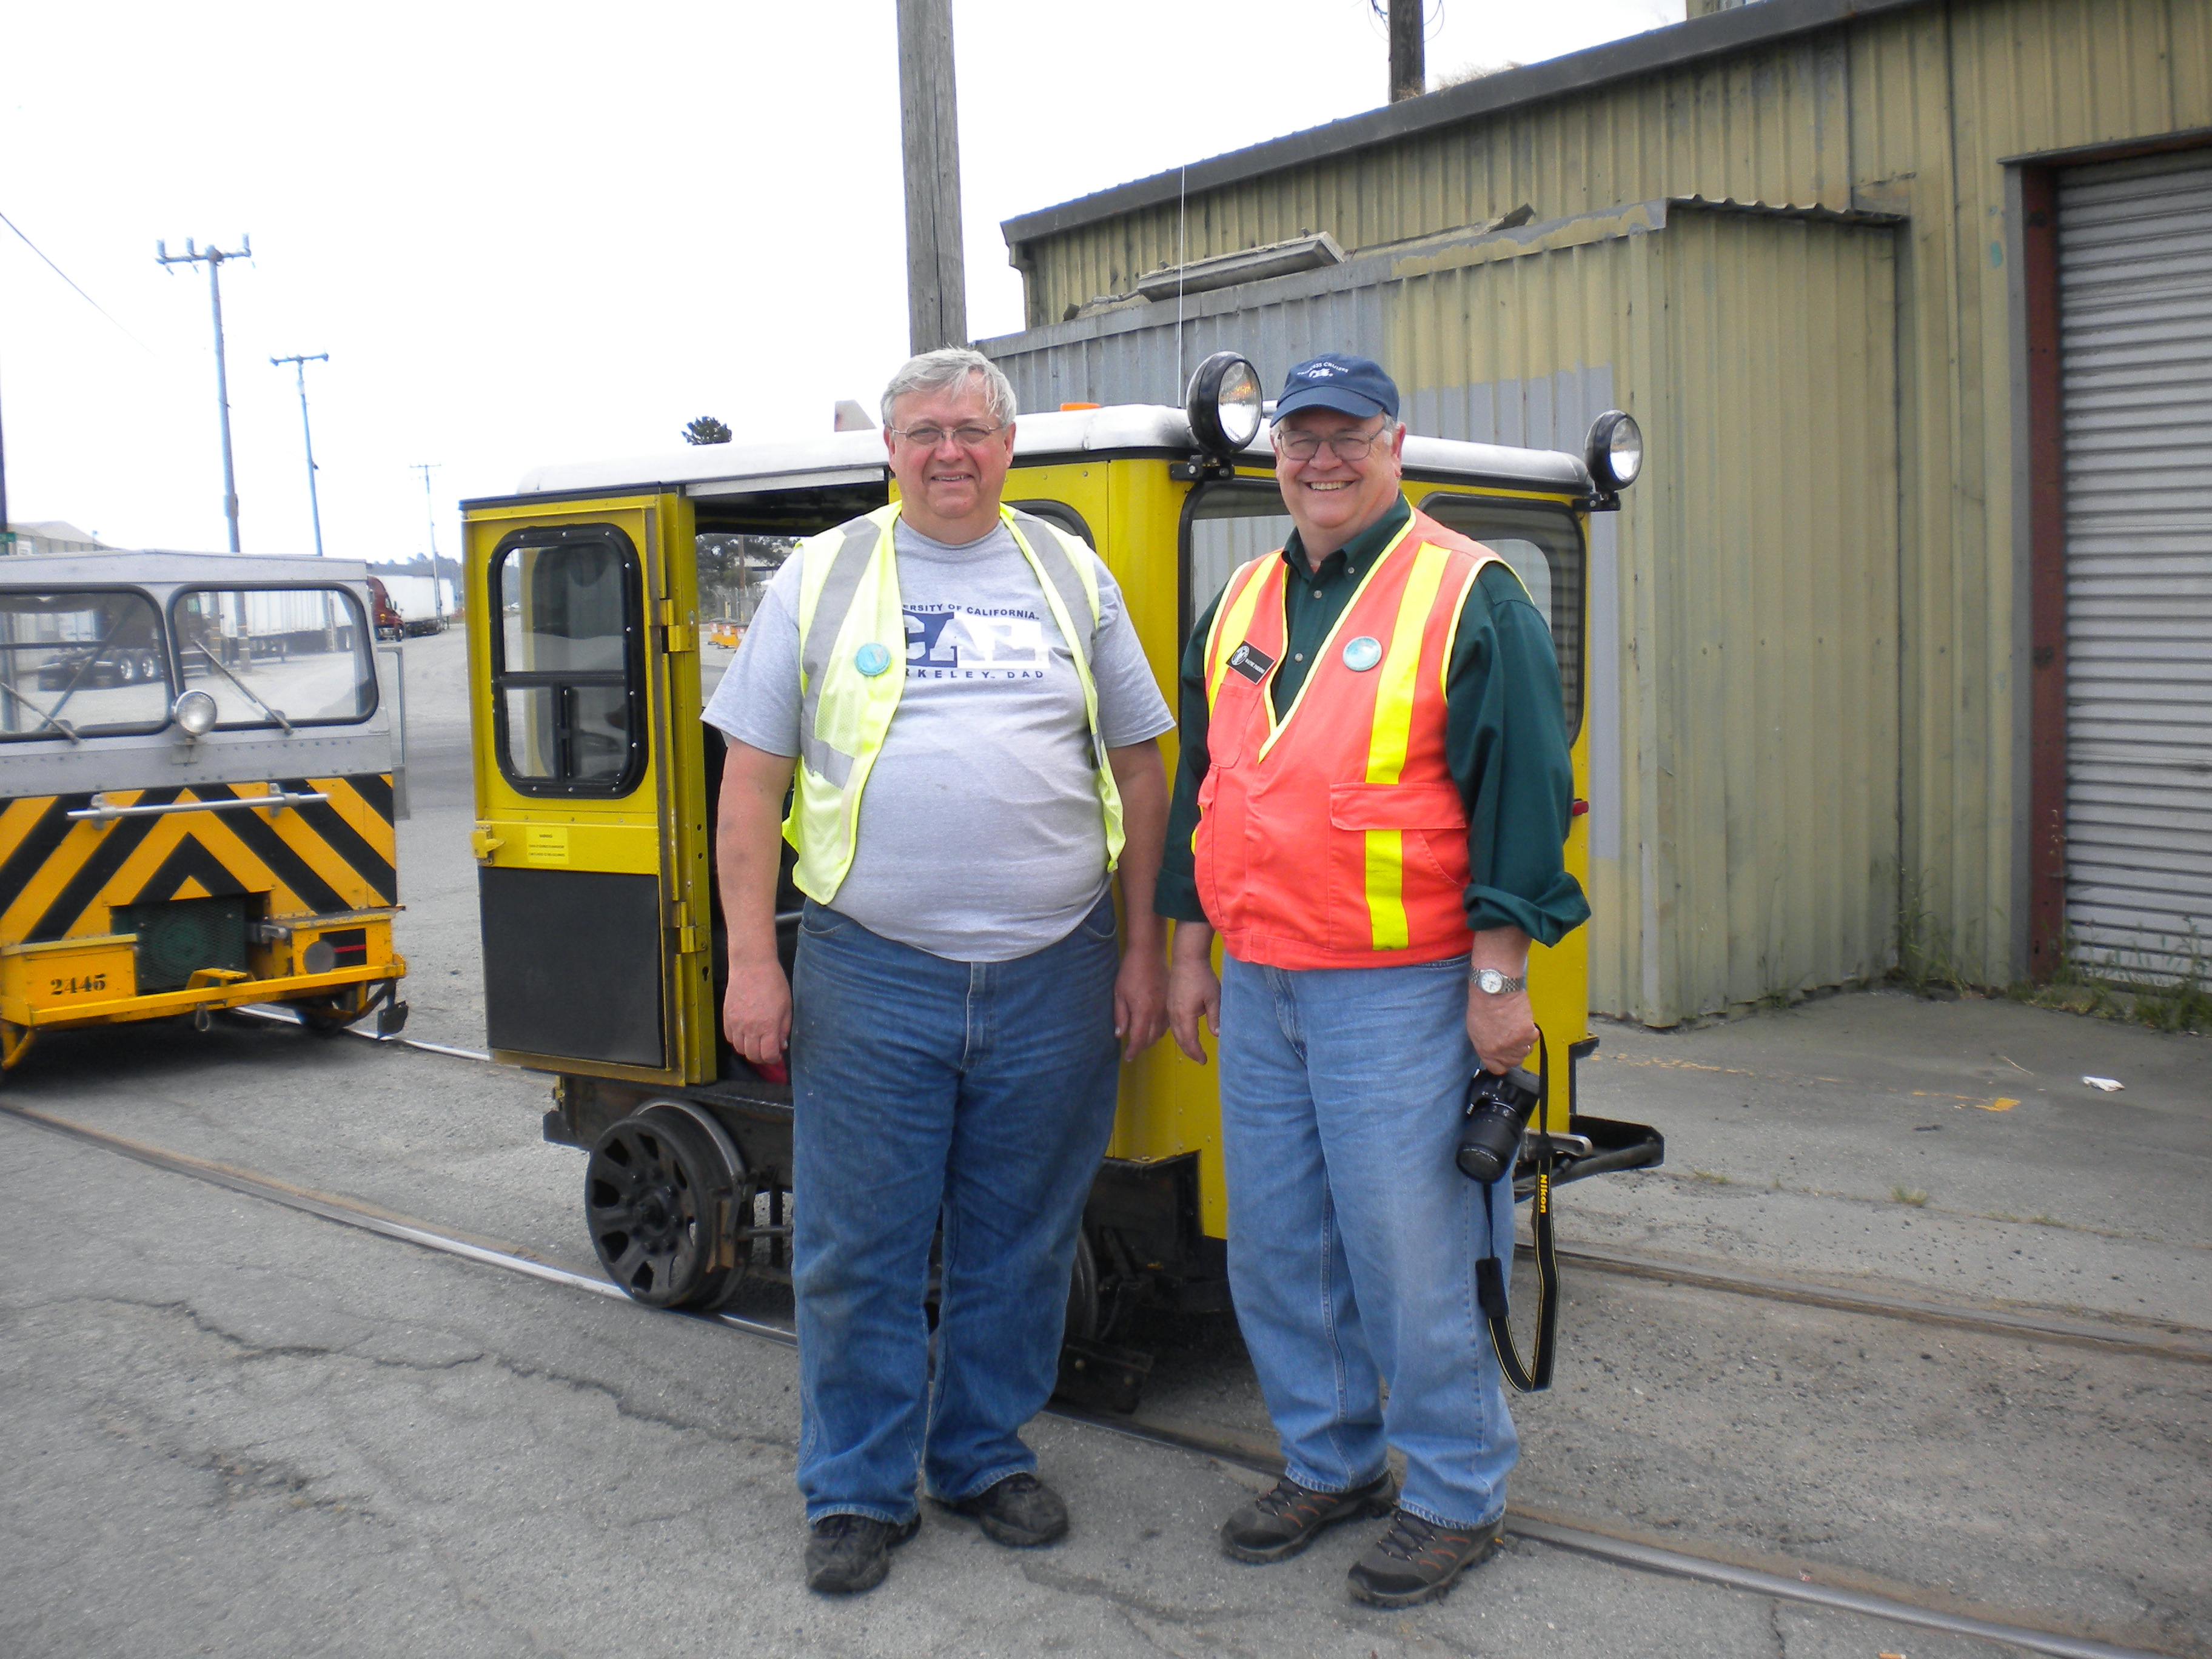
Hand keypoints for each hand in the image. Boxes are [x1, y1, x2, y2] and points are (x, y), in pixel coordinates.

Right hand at [723, 959, 790, 1066]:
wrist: (752, 966)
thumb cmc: (773, 983)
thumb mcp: (787, 1007)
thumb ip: (784, 1029)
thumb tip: (781, 1045)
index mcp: (768, 1026)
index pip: (768, 1055)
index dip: (773, 1059)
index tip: (776, 1054)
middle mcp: (750, 1028)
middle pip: (752, 1056)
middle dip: (761, 1057)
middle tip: (767, 1050)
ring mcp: (736, 1023)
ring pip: (739, 1049)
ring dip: (748, 1049)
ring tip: (756, 1042)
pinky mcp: (726, 1017)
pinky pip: (729, 1037)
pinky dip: (737, 1040)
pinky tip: (744, 1033)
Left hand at [1114, 945, 1167, 1061]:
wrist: (1149, 954)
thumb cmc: (1130, 972)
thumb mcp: (1119, 994)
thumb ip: (1120, 1016)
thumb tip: (1120, 1035)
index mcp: (1143, 1012)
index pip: (1139, 1039)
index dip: (1133, 1050)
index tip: (1128, 1057)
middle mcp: (1157, 1013)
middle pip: (1151, 1038)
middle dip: (1142, 1046)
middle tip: (1133, 1048)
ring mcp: (1166, 1008)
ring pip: (1161, 1032)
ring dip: (1151, 1039)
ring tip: (1142, 1039)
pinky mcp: (1170, 1002)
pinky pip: (1168, 1023)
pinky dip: (1160, 1029)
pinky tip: (1153, 1026)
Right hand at [1168, 951, 1221, 1064]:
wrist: (1187, 959)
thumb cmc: (1202, 978)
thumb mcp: (1213, 998)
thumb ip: (1215, 1017)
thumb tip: (1217, 1034)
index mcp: (1185, 1015)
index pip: (1190, 1041)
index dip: (1196, 1053)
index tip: (1204, 1060)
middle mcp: (1174, 1015)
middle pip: (1180, 1039)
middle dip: (1190, 1051)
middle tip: (1200, 1059)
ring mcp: (1170, 1009)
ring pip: (1174, 1032)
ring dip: (1183, 1043)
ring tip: (1193, 1050)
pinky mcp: (1169, 1003)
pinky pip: (1172, 1024)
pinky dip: (1179, 1034)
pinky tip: (1185, 1033)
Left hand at [1466, 984, 1536, 1073]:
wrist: (1494, 990)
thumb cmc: (1482, 1005)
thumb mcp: (1475, 1031)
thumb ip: (1486, 1046)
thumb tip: (1494, 1052)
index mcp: (1486, 1051)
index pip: (1498, 1069)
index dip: (1503, 1062)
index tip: (1506, 1057)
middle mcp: (1501, 1050)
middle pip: (1515, 1061)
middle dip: (1515, 1051)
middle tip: (1512, 1037)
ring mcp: (1515, 1043)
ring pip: (1526, 1050)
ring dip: (1523, 1041)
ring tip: (1516, 1026)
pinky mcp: (1527, 1033)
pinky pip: (1533, 1037)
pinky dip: (1530, 1030)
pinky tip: (1522, 1020)